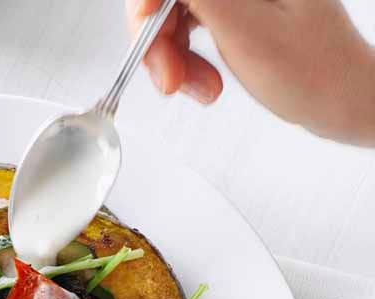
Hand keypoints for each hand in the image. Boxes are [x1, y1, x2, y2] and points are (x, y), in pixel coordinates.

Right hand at [127, 0, 374, 144]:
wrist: (342, 100)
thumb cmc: (312, 72)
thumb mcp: (247, 31)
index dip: (149, 2)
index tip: (145, 29)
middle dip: (158, 38)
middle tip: (170, 82)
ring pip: (173, 11)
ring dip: (173, 56)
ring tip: (201, 90)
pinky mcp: (234, 6)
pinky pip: (188, 25)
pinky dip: (186, 58)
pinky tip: (204, 82)